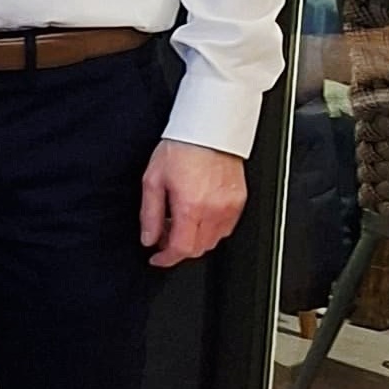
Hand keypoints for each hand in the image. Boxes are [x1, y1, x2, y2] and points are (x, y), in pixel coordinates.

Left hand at [139, 139, 246, 267]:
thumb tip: (148, 237)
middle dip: (178, 249)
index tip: (157, 258)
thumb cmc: (182, 148)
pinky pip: (226, 227)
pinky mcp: (240, 200)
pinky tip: (198, 216)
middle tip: (165, 235)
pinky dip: (211, 230)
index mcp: (191, 206)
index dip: (166, 259)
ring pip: (213, 241)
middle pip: (198, 249)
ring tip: (180, 223)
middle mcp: (214, 209)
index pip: (181, 249)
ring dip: (195, 240)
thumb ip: (150, 214)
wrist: (209, 129)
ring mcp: (230, 206)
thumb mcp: (153, 181)